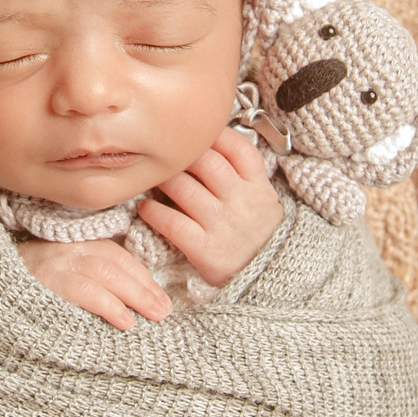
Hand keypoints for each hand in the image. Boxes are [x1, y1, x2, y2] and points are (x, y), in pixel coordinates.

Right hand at [18, 237, 172, 330]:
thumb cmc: (23, 286)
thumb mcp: (56, 273)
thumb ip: (86, 276)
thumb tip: (128, 299)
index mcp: (70, 245)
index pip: (114, 254)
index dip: (140, 274)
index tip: (160, 295)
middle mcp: (63, 249)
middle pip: (113, 263)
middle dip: (144, 287)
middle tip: (166, 310)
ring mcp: (53, 265)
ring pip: (103, 274)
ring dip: (133, 294)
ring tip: (155, 315)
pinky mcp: (43, 283)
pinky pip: (81, 291)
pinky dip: (107, 305)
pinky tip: (124, 321)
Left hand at [136, 127, 284, 287]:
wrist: (270, 281)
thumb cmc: (258, 237)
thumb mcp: (263, 201)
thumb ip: (241, 174)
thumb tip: (205, 145)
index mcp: (259, 187)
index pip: (238, 147)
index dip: (213, 136)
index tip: (196, 136)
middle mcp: (242, 201)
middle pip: (205, 160)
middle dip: (181, 156)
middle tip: (165, 158)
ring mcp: (222, 224)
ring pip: (182, 186)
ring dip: (161, 180)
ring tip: (154, 181)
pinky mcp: (205, 249)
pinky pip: (170, 221)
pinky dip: (152, 212)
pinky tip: (147, 209)